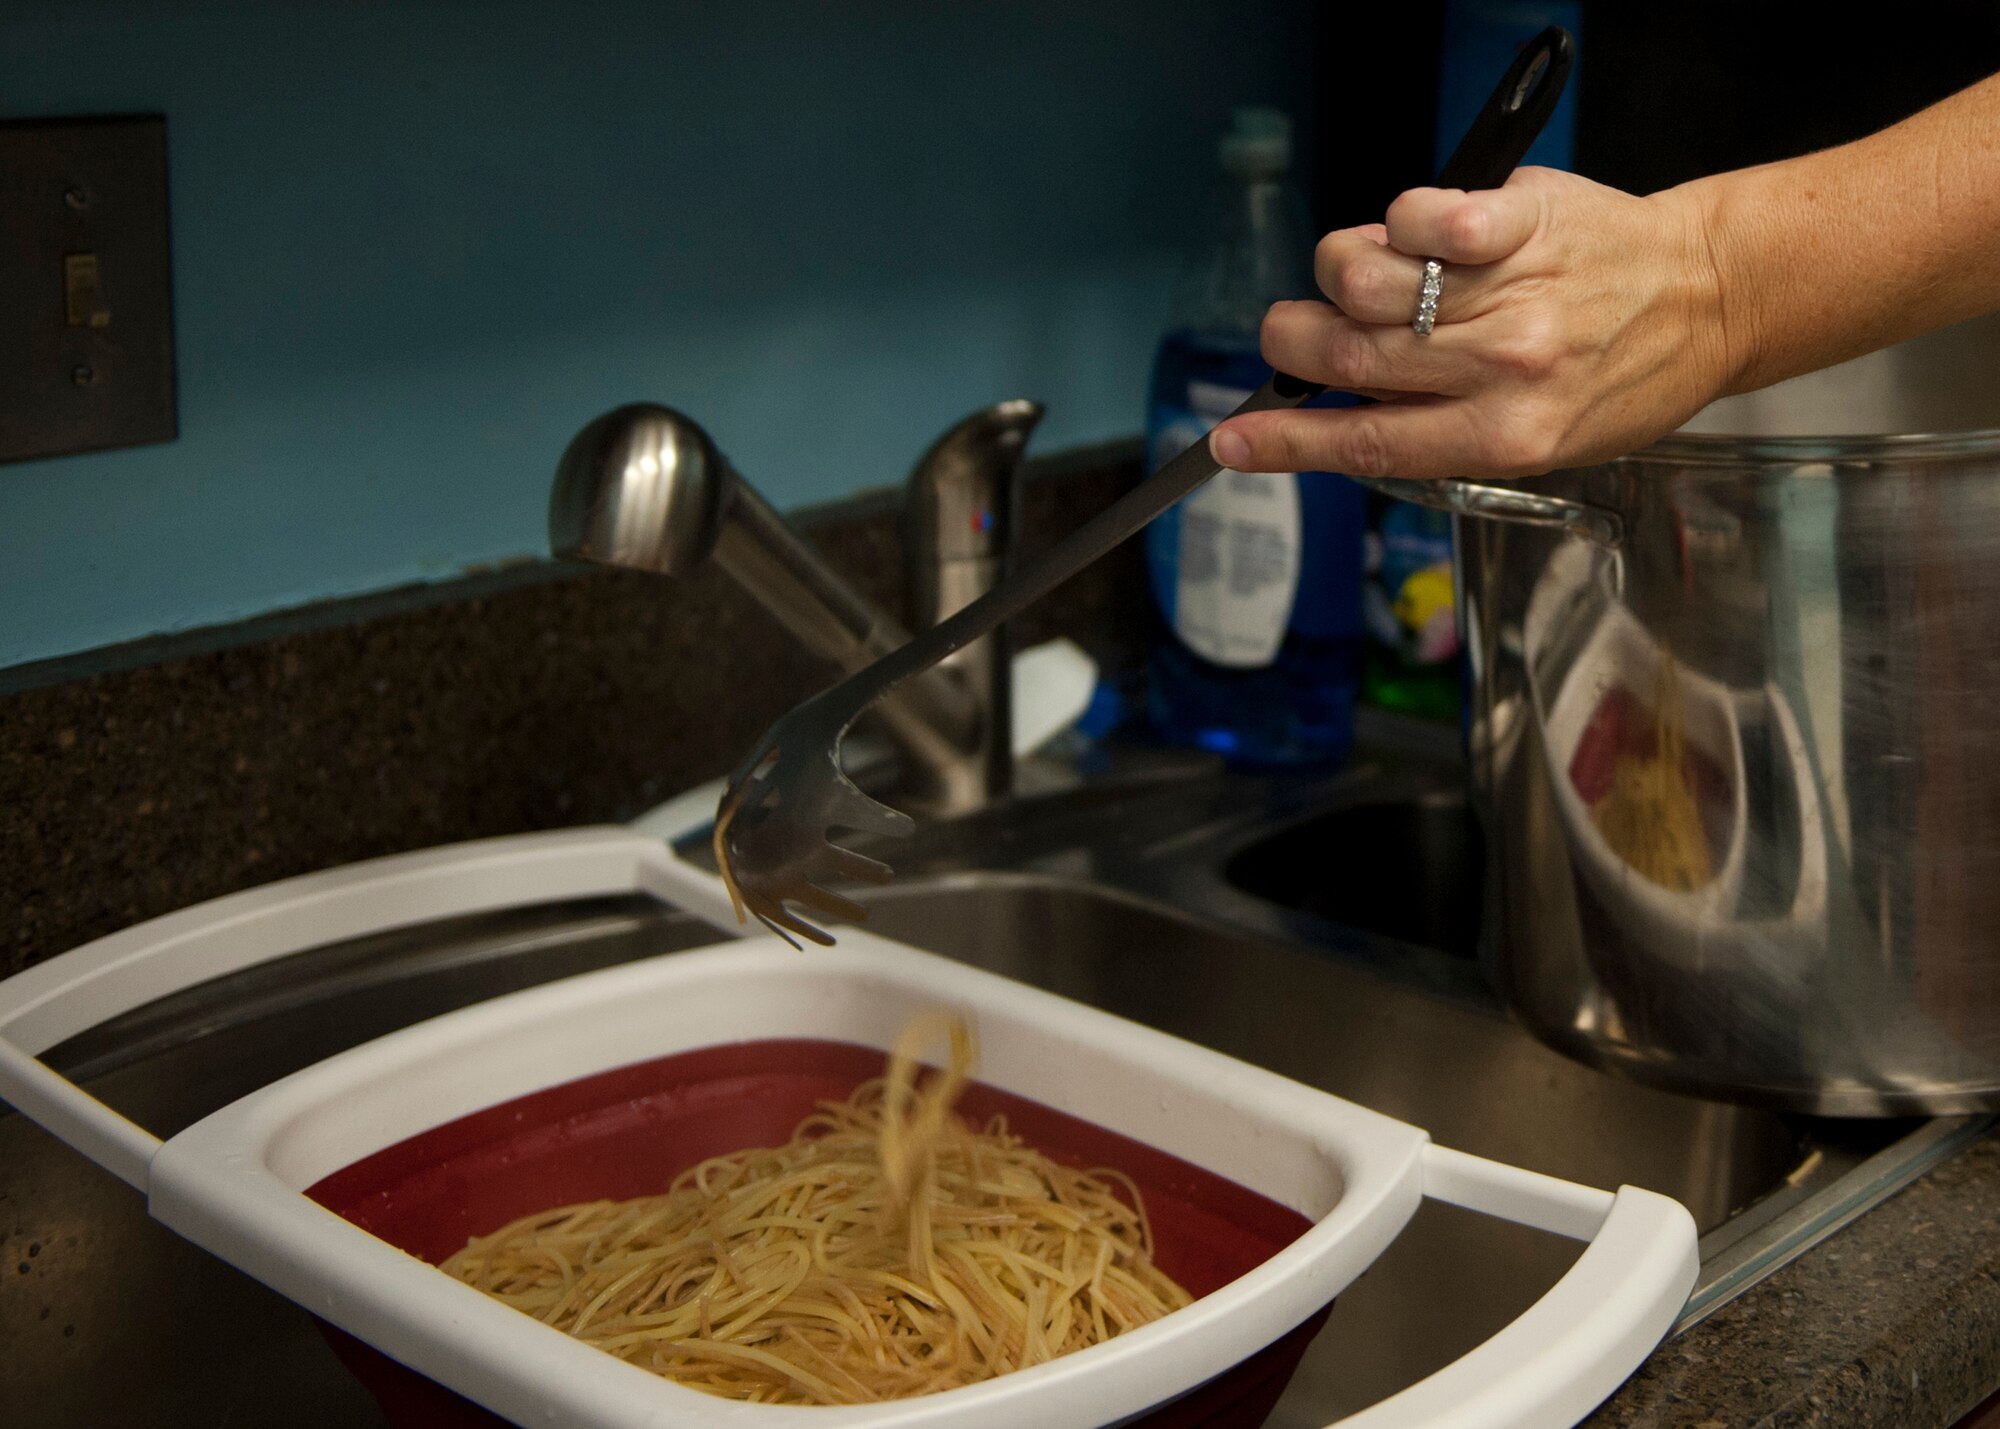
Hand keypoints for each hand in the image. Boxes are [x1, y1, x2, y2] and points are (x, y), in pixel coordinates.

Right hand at [1208, 168, 1731, 480]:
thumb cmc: (1620, 373)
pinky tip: (1421, 234)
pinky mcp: (1520, 218)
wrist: (1708, 297)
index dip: (1285, 444)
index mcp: (1505, 435)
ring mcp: (1510, 289)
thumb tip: (1334, 410)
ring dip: (1344, 276)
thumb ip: (1435, 428)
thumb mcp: (1535, 439)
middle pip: (1346, 355)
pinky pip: (1414, 212)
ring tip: (1374, 279)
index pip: (1365, 441)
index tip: (1232, 440)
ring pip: (1364, 278)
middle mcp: (1504, 368)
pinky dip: (1398, 219)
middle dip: (1292, 343)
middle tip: (1291, 334)